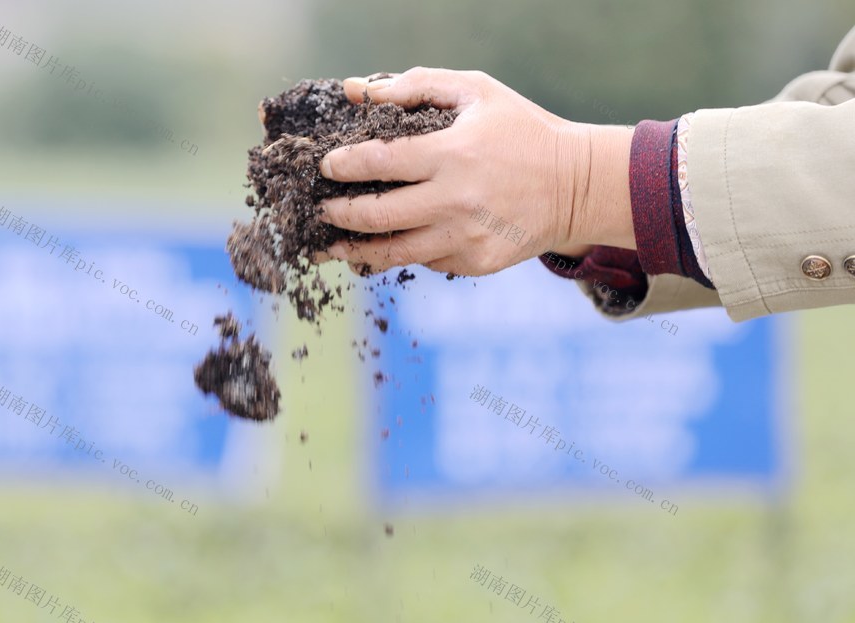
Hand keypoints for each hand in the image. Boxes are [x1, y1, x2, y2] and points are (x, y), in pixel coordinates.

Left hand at [316, 67, 634, 275]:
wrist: (576, 186)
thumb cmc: (521, 130)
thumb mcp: (475, 92)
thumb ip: (415, 86)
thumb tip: (359, 91)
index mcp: (452, 154)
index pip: (378, 162)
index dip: (343, 166)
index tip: (326, 167)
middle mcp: (455, 201)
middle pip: (377, 216)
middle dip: (338, 214)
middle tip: (321, 210)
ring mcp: (465, 238)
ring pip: (394, 253)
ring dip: (355, 249)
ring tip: (333, 245)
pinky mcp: (475, 263)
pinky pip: (426, 261)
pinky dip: (404, 252)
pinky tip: (388, 245)